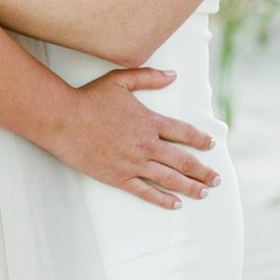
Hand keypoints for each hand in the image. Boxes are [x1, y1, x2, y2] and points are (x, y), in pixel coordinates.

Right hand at [52, 68, 219, 207]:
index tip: (211, 146)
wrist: (64, 120)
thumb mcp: (120, 80)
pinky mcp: (119, 177)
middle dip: (203, 171)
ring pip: (170, 179)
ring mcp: (134, 163)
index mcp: (149, 121)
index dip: (201, 140)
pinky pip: (146, 191)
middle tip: (215, 179)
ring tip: (204, 192)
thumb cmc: (89, 98)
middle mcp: (147, 144)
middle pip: (183, 160)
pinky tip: (175, 204)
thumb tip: (172, 75)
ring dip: (190, 187)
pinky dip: (162, 199)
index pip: (184, 132)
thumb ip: (149, 78)